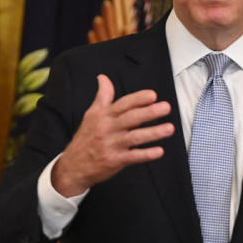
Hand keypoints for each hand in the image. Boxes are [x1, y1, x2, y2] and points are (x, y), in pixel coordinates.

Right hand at [51, 74, 173, 196]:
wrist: (73, 165)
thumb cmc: (85, 138)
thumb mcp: (91, 115)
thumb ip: (102, 97)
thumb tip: (103, 78)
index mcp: (102, 116)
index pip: (123, 104)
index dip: (138, 99)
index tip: (153, 95)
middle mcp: (107, 129)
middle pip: (131, 118)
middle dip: (150, 112)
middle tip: (166, 107)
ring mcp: (111, 145)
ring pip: (135, 137)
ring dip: (153, 133)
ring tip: (169, 128)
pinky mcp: (114, 160)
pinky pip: (133, 157)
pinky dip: (146, 154)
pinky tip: (159, 151)